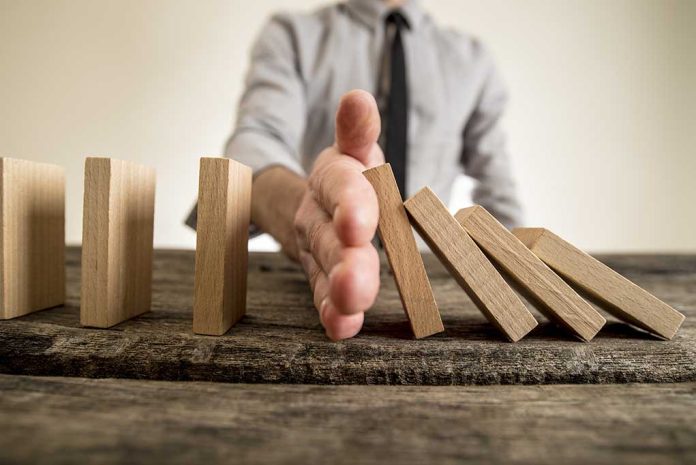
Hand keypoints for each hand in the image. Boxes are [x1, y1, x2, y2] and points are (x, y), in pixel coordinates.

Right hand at [294, 90, 384, 339]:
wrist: (311, 203)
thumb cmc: (348, 176)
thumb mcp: (352, 150)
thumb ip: (357, 131)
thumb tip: (359, 98)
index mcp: (333, 179)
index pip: (338, 187)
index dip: (348, 204)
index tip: (359, 224)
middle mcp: (319, 214)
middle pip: (330, 237)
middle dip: (344, 260)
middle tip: (358, 283)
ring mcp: (317, 248)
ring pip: (325, 270)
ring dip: (338, 291)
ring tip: (351, 309)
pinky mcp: (321, 276)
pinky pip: (323, 295)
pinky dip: (332, 313)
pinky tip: (342, 328)